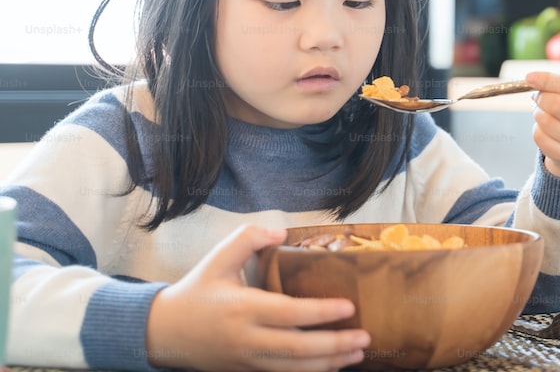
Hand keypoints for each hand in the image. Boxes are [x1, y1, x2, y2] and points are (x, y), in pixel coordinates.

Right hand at [146, 225, 369, 370]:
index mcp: (242, 308)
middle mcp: (246, 339)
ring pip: (294, 369)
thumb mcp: (218, 258)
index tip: (349, 308)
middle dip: (335, 345)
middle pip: (298, 349)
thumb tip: (282, 233)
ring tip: (357, 355)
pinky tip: (332, 366)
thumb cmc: (197, 291)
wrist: (162, 332)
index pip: (290, 313)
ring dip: (329, 364)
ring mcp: (246, 361)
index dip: (321, 312)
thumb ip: (248, 239)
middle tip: (365, 338)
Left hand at [525, 33, 559, 177]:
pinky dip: (537, 130)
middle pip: (558, 105)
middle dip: (541, 97)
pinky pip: (541, 138)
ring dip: (538, 113)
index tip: (529, 77)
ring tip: (546, 111)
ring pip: (547, 122)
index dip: (548, 80)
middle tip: (538, 95)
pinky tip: (547, 128)